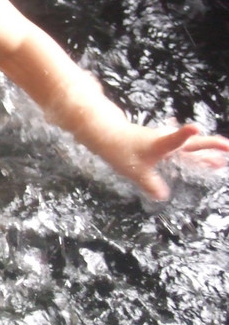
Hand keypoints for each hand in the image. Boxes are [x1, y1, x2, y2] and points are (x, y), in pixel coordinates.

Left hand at [108, 123, 228, 200]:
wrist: (107, 134)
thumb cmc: (120, 150)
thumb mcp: (135, 172)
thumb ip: (150, 184)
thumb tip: (163, 196)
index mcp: (161, 144)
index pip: (175, 139)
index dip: (185, 134)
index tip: (196, 128)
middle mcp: (166, 140)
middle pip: (193, 143)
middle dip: (212, 147)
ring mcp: (164, 140)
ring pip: (189, 146)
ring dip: (204, 152)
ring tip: (220, 160)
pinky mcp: (160, 143)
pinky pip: (181, 147)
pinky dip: (192, 151)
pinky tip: (197, 149)